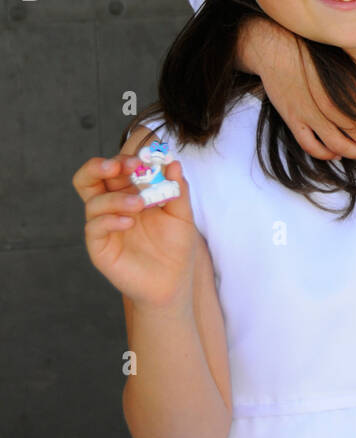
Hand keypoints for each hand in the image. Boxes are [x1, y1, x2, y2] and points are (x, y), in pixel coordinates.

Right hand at [72, 153, 197, 308]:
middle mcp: (111, 205)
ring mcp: (103, 226)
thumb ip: (178, 189)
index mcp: (129, 192)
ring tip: (140, 205)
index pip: (116, 166)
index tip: (145, 154)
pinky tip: (129, 222)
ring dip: (116, 198)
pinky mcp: (99, 247)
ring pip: (92, 200)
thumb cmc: (175, 246)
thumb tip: (174, 162)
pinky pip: (94, 227)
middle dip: (103, 165)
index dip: (125, 156)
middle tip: (124, 165)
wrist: (173, 283)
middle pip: (90, 177)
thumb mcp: (182, 215)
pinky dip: (110, 220)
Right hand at [237, 15, 355, 161]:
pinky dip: (324, 153)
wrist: (275, 47)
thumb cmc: (308, 52)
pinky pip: (309, 145)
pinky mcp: (293, 119)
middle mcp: (326, 104)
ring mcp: (308, 114)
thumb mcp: (338, 63)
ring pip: (336, 143)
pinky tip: (336, 154)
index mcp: (339, 88)